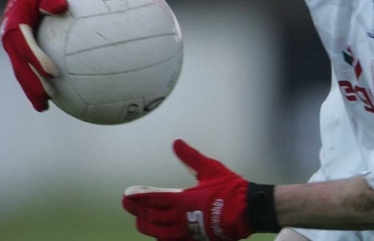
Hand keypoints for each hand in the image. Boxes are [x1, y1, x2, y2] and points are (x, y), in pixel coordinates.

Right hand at [0, 0, 66, 110]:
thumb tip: (62, 7)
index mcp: (15, 28)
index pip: (27, 47)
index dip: (38, 60)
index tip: (53, 73)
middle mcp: (12, 41)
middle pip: (21, 67)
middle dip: (32, 85)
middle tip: (46, 99)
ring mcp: (15, 48)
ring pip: (22, 73)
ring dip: (32, 90)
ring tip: (44, 106)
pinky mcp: (22, 51)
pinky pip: (28, 69)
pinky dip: (35, 82)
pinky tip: (50, 96)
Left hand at [123, 140, 252, 240]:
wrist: (247, 210)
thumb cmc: (229, 189)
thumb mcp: (210, 168)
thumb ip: (190, 157)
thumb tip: (176, 143)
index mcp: (182, 200)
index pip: (152, 200)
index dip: (137, 198)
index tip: (127, 194)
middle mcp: (179, 219)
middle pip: (150, 217)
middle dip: (136, 210)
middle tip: (127, 203)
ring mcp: (185, 232)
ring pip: (156, 231)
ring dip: (145, 224)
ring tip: (139, 219)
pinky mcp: (192, 239)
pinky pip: (169, 240)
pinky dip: (160, 236)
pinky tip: (158, 233)